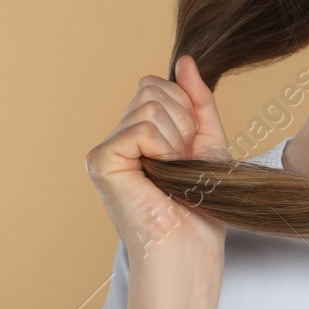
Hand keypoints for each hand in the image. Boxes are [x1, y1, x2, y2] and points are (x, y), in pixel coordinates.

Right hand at [84, 54, 233, 268]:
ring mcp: (106, 149)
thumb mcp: (208, 143)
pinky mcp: (100, 161)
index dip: (186, 111)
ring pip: (149, 106)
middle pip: (153, 90)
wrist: (192, 248)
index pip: (158, 86)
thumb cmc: (202, 206)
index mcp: (140, 134)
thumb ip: (197, 101)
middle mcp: (117, 138)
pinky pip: (141, 127)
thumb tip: (185, 60)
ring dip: (177, 140)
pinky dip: (163, 148)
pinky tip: (160, 174)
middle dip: (184, 123)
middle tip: (183, 164)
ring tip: (173, 173)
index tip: (191, 150)